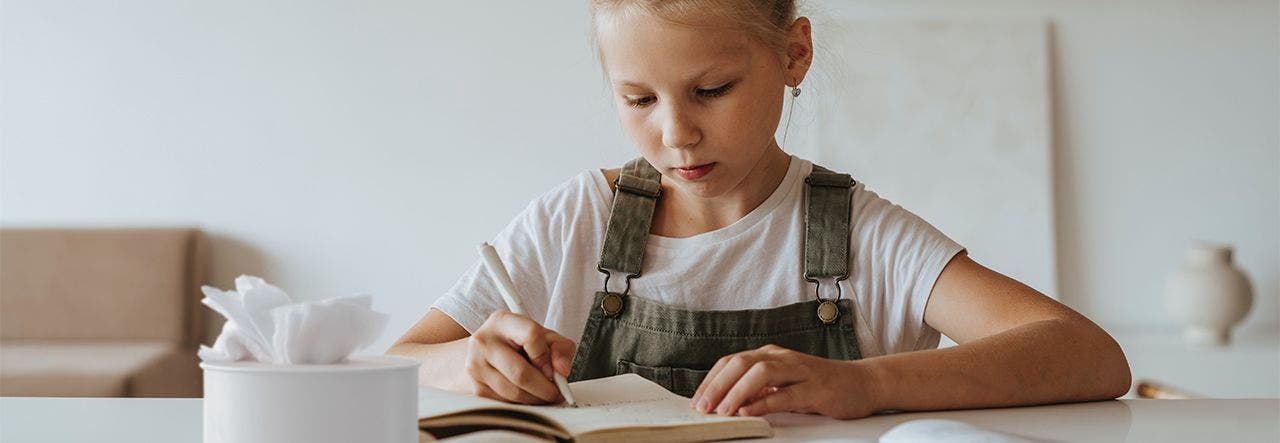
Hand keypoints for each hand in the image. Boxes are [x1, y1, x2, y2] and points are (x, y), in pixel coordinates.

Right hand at [465, 311, 575, 403]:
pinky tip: (528, 396)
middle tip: (557, 393)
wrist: (487, 352)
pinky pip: (505, 403)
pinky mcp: (475, 387)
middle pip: (521, 373)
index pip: (531, 336)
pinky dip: (522, 404)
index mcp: (503, 321)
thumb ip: (561, 348)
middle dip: (545, 389)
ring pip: (514, 392)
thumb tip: (562, 370)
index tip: (555, 370)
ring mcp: (475, 365)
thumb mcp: (544, 336)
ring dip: (535, 399)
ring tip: (544, 394)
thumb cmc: (519, 343)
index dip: (547, 357)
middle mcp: (484, 341)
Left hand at [689, 344, 878, 418]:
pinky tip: (749, 412)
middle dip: (717, 385)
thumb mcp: (784, 385)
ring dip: (736, 392)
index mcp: (771, 355)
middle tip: (702, 407)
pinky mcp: (815, 388)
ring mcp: (799, 371)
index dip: (711, 380)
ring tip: (722, 411)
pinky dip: (763, 402)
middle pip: (741, 363)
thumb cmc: (821, 385)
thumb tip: (727, 401)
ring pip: (760, 373)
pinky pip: (785, 394)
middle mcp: (782, 358)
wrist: (863, 383)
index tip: (697, 400)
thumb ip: (759, 390)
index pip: (732, 361)